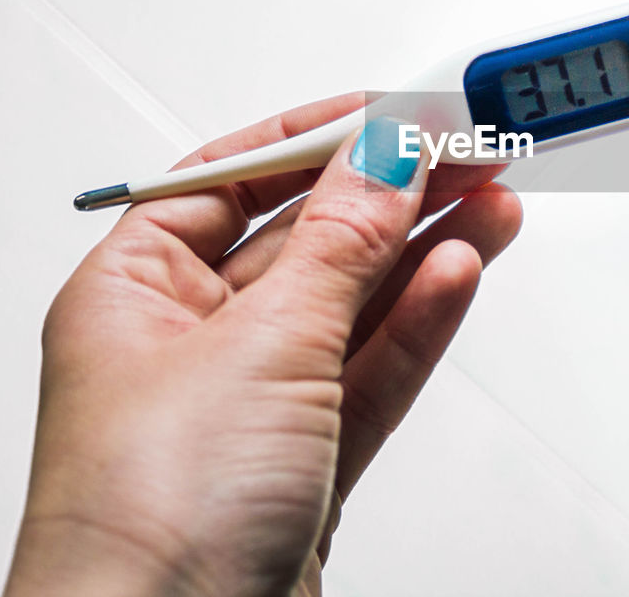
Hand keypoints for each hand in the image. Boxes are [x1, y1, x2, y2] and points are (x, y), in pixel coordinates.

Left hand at [5, 94, 521, 596]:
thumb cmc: (150, 517)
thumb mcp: (260, 344)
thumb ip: (341, 244)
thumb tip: (387, 155)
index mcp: (134, 293)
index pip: (234, 180)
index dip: (318, 138)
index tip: (394, 110)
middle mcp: (189, 342)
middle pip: (309, 239)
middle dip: (392, 194)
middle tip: (469, 151)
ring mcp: (254, 403)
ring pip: (356, 303)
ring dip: (425, 251)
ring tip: (493, 201)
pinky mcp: (308, 458)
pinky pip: (372, 367)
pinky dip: (419, 321)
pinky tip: (460, 272)